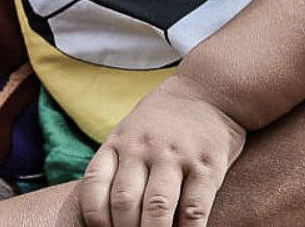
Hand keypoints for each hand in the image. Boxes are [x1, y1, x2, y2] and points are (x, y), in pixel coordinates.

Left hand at [82, 84, 246, 226]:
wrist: (209, 90)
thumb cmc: (163, 121)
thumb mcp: (130, 133)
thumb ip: (116, 166)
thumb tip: (104, 213)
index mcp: (119, 142)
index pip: (94, 184)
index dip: (95, 216)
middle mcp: (143, 148)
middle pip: (124, 202)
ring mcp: (175, 157)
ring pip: (157, 208)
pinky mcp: (207, 167)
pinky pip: (194, 210)